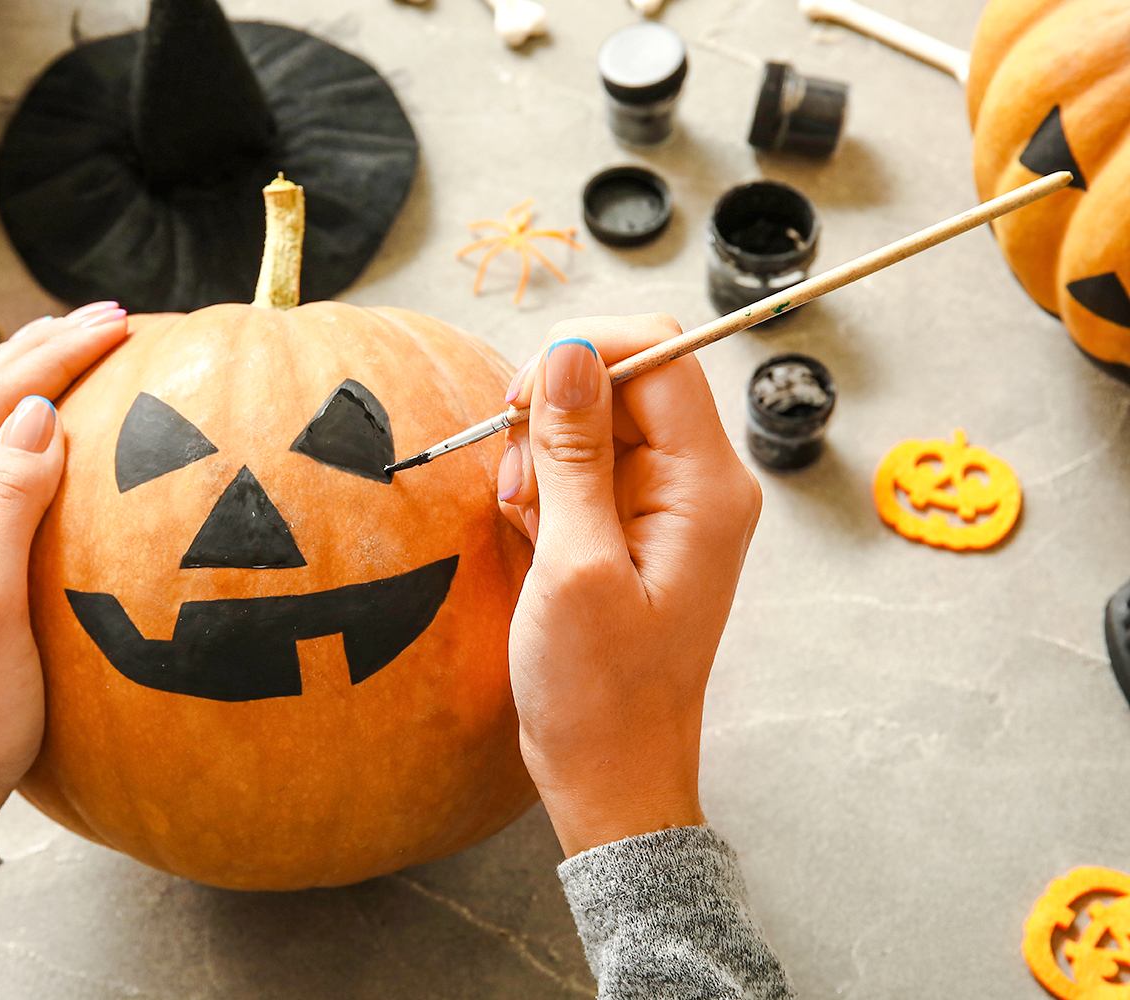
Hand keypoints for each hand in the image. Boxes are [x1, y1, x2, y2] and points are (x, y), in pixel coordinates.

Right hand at [495, 315, 760, 855]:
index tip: (520, 398)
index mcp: (706, 487)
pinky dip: (542, 487)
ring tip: (524, 520)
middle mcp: (696, 484)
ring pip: (591, 422)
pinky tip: (531, 536)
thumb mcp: (574, 566)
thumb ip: (573, 454)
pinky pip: (580, 468)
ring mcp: (664, 505)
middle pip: (621, 381)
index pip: (659, 355)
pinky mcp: (630, 526)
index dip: (583, 354)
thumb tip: (568, 352)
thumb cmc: (600, 692)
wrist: (608, 772)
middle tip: (517, 480)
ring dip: (539, 455)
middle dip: (551, 414)